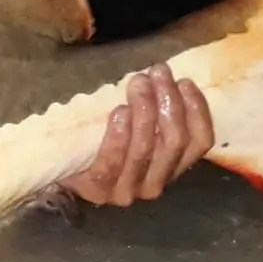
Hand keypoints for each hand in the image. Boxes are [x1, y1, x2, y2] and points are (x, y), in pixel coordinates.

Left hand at [64, 64, 213, 206]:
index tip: (185, 81)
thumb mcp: (136, 128)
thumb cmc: (104, 139)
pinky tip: (120, 111)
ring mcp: (128, 189)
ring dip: (145, 110)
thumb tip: (164, 77)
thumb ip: (154, 113)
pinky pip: (115, 159)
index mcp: (172, 168)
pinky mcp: (100, 188)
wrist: (62, 167)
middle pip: (174, 141)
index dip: (197, 110)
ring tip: (138, 82)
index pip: (200, 142)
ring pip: (146, 148)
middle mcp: (156, 183)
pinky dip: (120, 134)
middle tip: (157, 72)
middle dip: (169, 102)